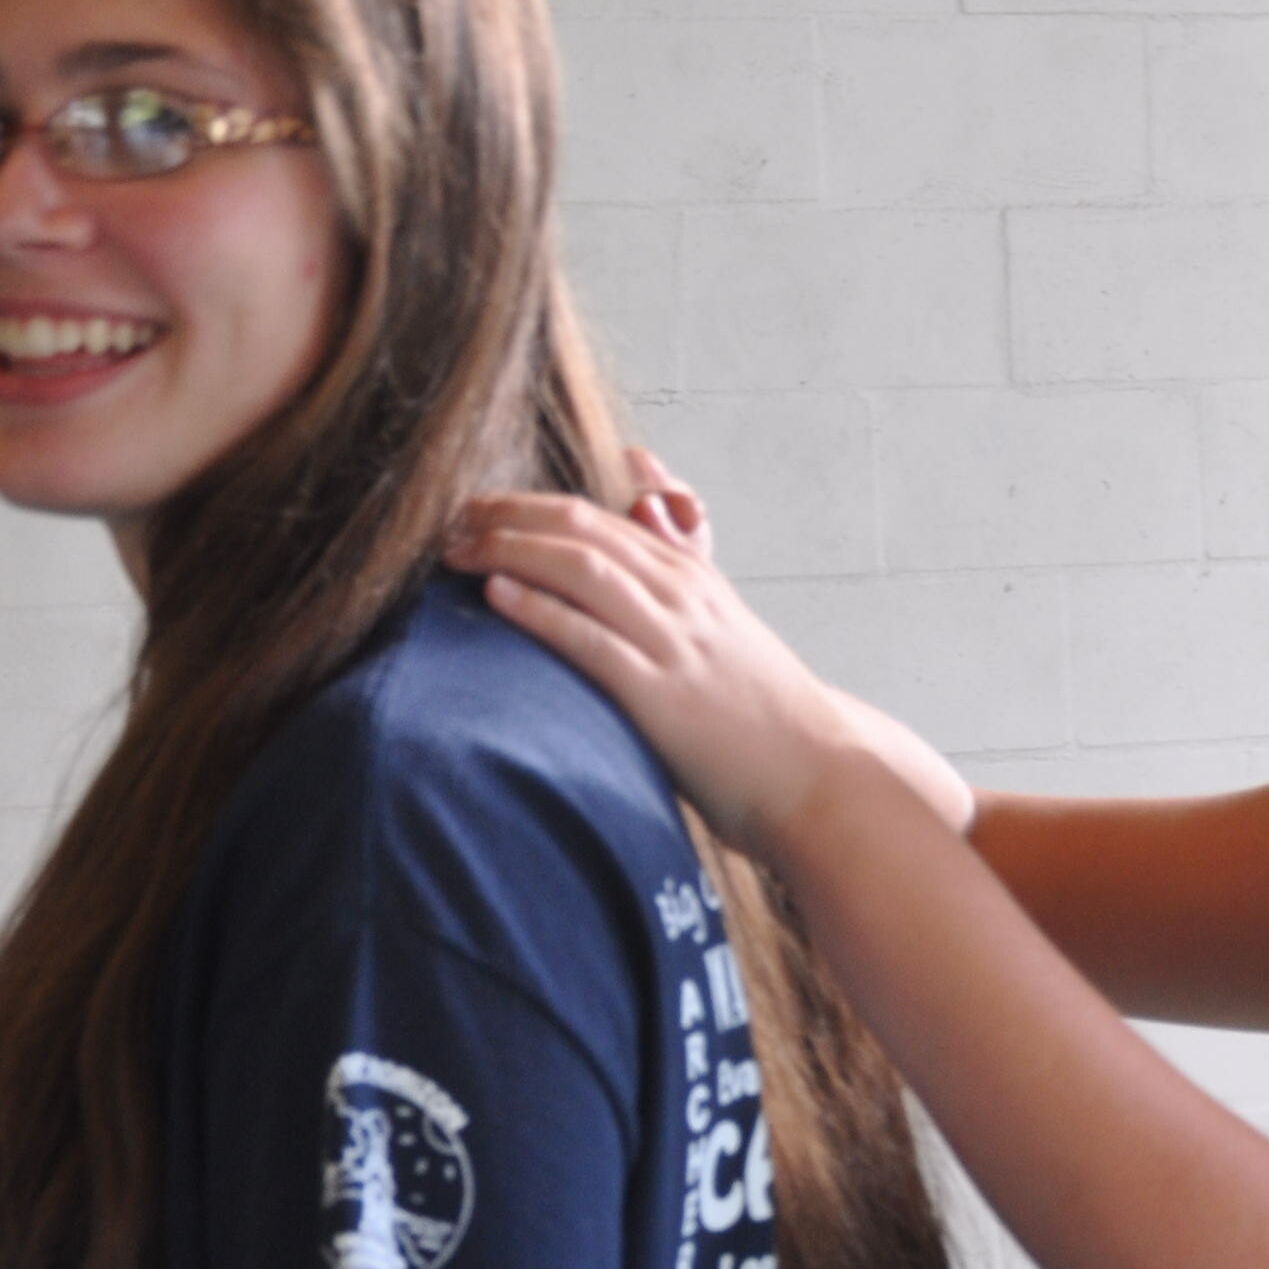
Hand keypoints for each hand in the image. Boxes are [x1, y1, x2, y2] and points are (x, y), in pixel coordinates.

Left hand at [451, 473, 967, 849]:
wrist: (818, 773)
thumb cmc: (763, 713)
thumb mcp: (723, 623)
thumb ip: (682, 561)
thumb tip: (649, 495)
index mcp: (691, 579)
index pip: (599, 517)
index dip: (529, 506)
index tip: (477, 510)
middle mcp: (681, 597)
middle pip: (581, 529)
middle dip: (507, 517)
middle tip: (450, 522)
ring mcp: (673, 642)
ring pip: (582, 569)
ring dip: (510, 550)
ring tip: (457, 549)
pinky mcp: (662, 694)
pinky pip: (591, 639)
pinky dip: (540, 610)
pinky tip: (497, 595)